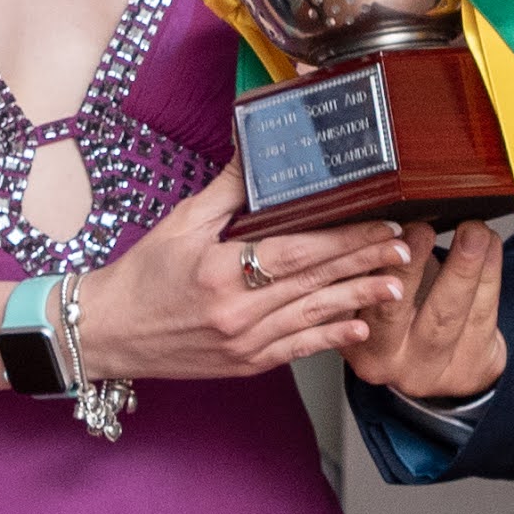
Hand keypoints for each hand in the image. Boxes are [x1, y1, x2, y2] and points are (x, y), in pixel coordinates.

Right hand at [70, 173, 415, 385]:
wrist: (108, 332)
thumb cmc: (142, 277)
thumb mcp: (181, 223)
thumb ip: (227, 190)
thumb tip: (258, 149)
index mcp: (222, 270)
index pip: (299, 250)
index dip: (345, 238)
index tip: (380, 224)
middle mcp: (237, 310)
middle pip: (315, 281)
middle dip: (365, 263)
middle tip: (405, 248)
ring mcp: (244, 342)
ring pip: (314, 317)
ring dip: (358, 300)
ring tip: (396, 286)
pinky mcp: (245, 364)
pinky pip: (297, 349)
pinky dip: (330, 338)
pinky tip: (357, 328)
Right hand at [369, 221, 506, 403]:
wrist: (438, 366)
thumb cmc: (399, 318)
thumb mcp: (369, 298)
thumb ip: (367, 267)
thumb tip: (378, 215)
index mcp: (350, 341)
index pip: (351, 301)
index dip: (366, 266)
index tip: (381, 233)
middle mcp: (385, 361)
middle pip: (394, 313)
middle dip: (408, 267)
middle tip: (421, 230)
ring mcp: (430, 368)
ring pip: (446, 315)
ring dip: (462, 268)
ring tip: (471, 232)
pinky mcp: (471, 365)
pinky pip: (482, 315)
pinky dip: (489, 274)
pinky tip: (490, 246)